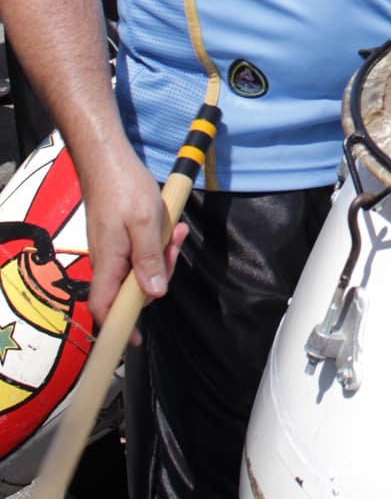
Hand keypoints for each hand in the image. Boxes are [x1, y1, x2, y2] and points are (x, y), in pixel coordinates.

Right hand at [77, 133, 187, 328]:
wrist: (107, 158)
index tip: (137, 340)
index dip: (120, 326)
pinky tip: (171, 227)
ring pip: (140, 268)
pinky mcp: (118, 238)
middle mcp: (107, 261)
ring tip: (177, 231)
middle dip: (160, 274)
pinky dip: (157, 244)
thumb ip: (149, 259)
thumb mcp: (146, 223)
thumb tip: (153, 294)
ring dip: (163, 255)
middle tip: (176, 245)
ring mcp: (112, 249)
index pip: (106, 307)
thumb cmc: (125, 188)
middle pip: (132, 288)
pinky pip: (140, 251)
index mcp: (108, 262)